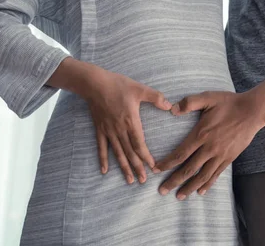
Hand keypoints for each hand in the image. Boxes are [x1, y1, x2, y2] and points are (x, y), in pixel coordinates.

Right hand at [85, 69, 171, 183]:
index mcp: (131, 122)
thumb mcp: (140, 89)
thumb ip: (156, 98)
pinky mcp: (100, 129)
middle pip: (129, 153)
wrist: (94, 84)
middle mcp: (119, 130)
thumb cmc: (118, 85)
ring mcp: (109, 131)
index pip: (139, 144)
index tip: (153, 167)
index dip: (146, 157)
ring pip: (117, 153)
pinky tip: (105, 171)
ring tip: (129, 180)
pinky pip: (101, 147)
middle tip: (143, 180)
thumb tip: (170, 106)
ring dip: (124, 167)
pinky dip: (103, 159)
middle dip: (137, 167)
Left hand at [154, 91, 263, 199]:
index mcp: (201, 134)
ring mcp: (220, 155)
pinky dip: (207, 184)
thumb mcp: (208, 97)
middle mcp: (210, 148)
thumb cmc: (229, 103)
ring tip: (179, 196)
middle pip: (189, 169)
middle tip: (162, 191)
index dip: (167, 163)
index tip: (156, 170)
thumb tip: (172, 109)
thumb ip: (189, 102)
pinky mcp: (229, 158)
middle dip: (174, 181)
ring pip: (202, 176)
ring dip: (189, 187)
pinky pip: (216, 174)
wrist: (252, 111)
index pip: (181, 153)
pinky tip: (200, 191)